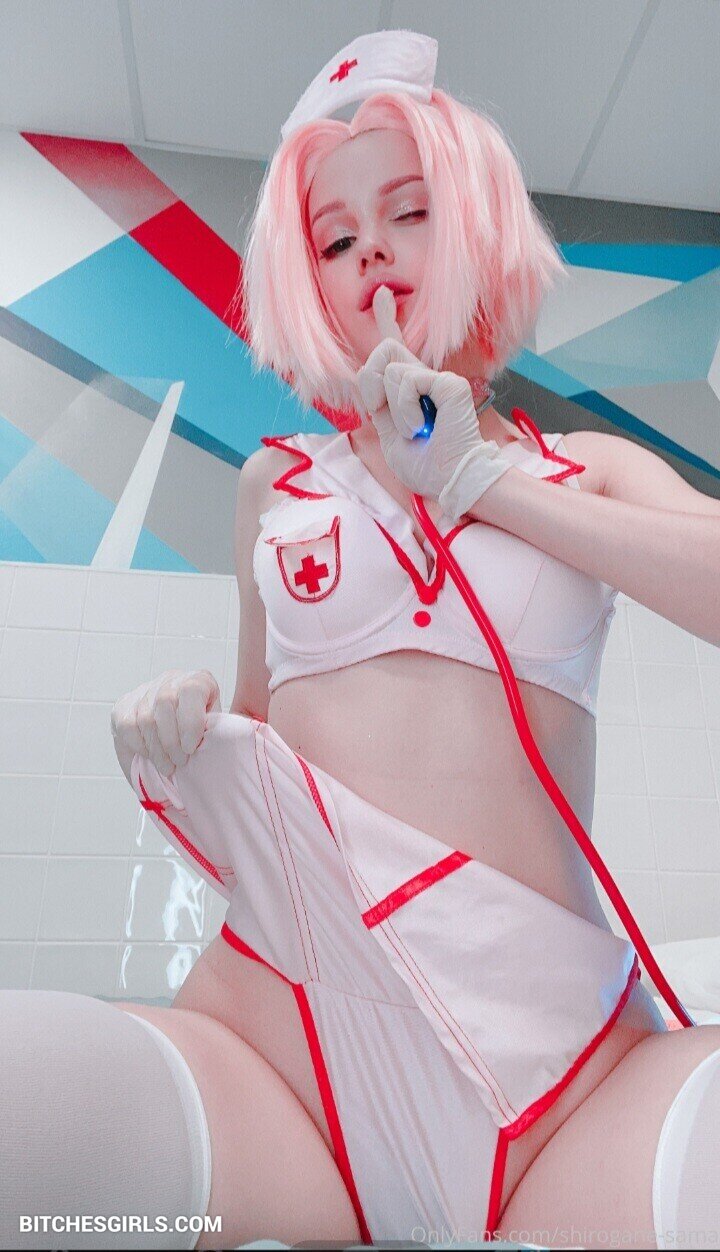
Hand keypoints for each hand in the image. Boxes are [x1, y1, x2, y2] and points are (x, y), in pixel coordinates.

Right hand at [110, 669, 220, 777]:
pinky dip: (140, 745)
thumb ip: (216, 732)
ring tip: (168, 765)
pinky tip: (151, 755)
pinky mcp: (124, 705)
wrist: (174, 745)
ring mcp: (145, 690)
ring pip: (146, 717)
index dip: (191, 721)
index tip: (191, 748)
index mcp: (199, 680)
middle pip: (165, 703)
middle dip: (172, 740)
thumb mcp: (214, 731)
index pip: (191, 690)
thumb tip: (220, 740)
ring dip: (157, 748)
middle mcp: (171, 680)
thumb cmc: (198, 737)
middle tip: (180, 762)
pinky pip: (128, 726)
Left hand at [356, 287, 511, 519]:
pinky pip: (407, 380)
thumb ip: (377, 403)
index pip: (394, 347)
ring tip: (412, 429)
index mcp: (409, 388)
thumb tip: (368, 372)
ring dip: (391, 406)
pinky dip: (404, 408)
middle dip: (371, 383)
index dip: (385, 319)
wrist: (448, 480)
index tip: (381, 294)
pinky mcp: (448, 383)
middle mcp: (424, 377)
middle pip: (382, 351)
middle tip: (385, 414)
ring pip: (391, 366)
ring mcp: (438, 378)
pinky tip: (421, 426)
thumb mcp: (387, 434)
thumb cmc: (424, 465)